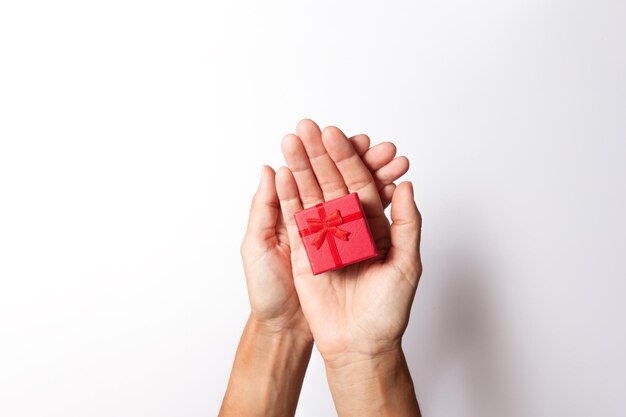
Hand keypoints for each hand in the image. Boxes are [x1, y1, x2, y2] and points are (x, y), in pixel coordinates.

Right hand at [275, 119, 422, 364]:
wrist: (359, 344)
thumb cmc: (388, 310)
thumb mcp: (407, 264)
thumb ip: (407, 224)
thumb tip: (407, 185)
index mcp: (374, 224)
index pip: (359, 182)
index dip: (348, 157)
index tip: (336, 134)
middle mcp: (348, 226)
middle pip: (331, 182)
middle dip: (319, 154)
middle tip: (307, 126)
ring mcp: (324, 237)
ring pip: (310, 195)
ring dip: (299, 167)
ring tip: (289, 140)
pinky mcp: (304, 252)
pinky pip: (295, 220)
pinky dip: (287, 197)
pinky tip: (280, 173)